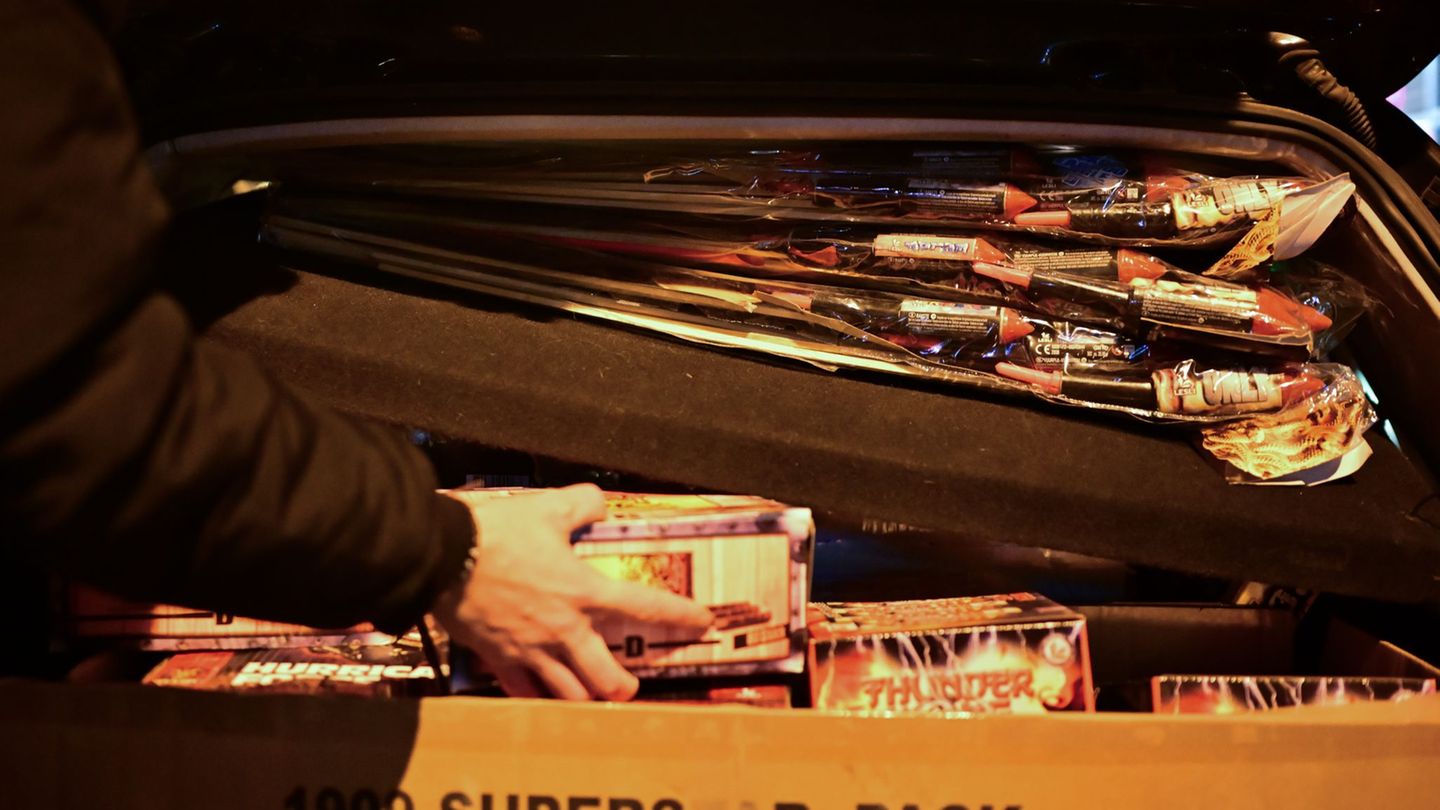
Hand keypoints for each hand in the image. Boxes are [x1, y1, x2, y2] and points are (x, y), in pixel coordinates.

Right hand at [432, 484, 712, 700]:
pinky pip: (524, 691)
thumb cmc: (495, 533)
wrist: (441, 555)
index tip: (702, 623)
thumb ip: (582, 505)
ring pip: (568, 694)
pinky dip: (538, 696)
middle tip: (629, 687)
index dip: (680, 617)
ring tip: (592, 698)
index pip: (645, 607)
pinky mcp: (500, 659)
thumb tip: (598, 503)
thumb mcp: (547, 508)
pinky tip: (542, 695)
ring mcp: (531, 650)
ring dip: (585, 699)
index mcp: (583, 591)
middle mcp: (563, 629)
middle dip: (623, 687)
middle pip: (606, 677)